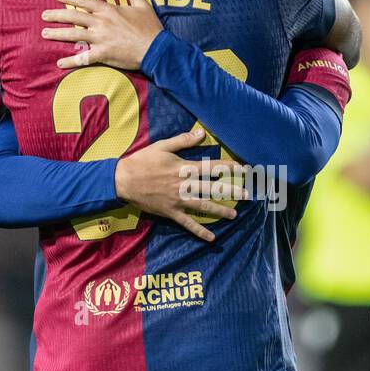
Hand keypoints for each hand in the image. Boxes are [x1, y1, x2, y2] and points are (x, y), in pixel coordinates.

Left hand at [42, 0, 162, 70]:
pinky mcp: (103, 54)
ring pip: (74, 35)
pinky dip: (71, 61)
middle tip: (43, 15)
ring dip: (57, 34)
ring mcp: (100, 39)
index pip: (84, 0)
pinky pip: (83, 58)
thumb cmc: (150, 27)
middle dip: (56, 15)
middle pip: (73, 17)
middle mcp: (101, 23)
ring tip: (44, 33)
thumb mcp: (142, 5)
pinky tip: (59, 63)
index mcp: (109, 10)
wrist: (156, 49)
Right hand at [114, 128, 248, 241]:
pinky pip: (188, 223)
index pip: (211, 167)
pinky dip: (199, 231)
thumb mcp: (162, 146)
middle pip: (211, 188)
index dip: (227, 168)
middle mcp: (184, 185)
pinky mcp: (171, 212)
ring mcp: (178, 200)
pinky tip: (211, 237)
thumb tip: (201, 133)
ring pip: (203, 206)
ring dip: (220, 211)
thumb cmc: (142, 161)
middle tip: (246, 194)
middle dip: (230, 190)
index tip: (242, 169)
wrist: (123, 181)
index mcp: (183, 168)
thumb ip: (183, 140)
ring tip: (234, 214)